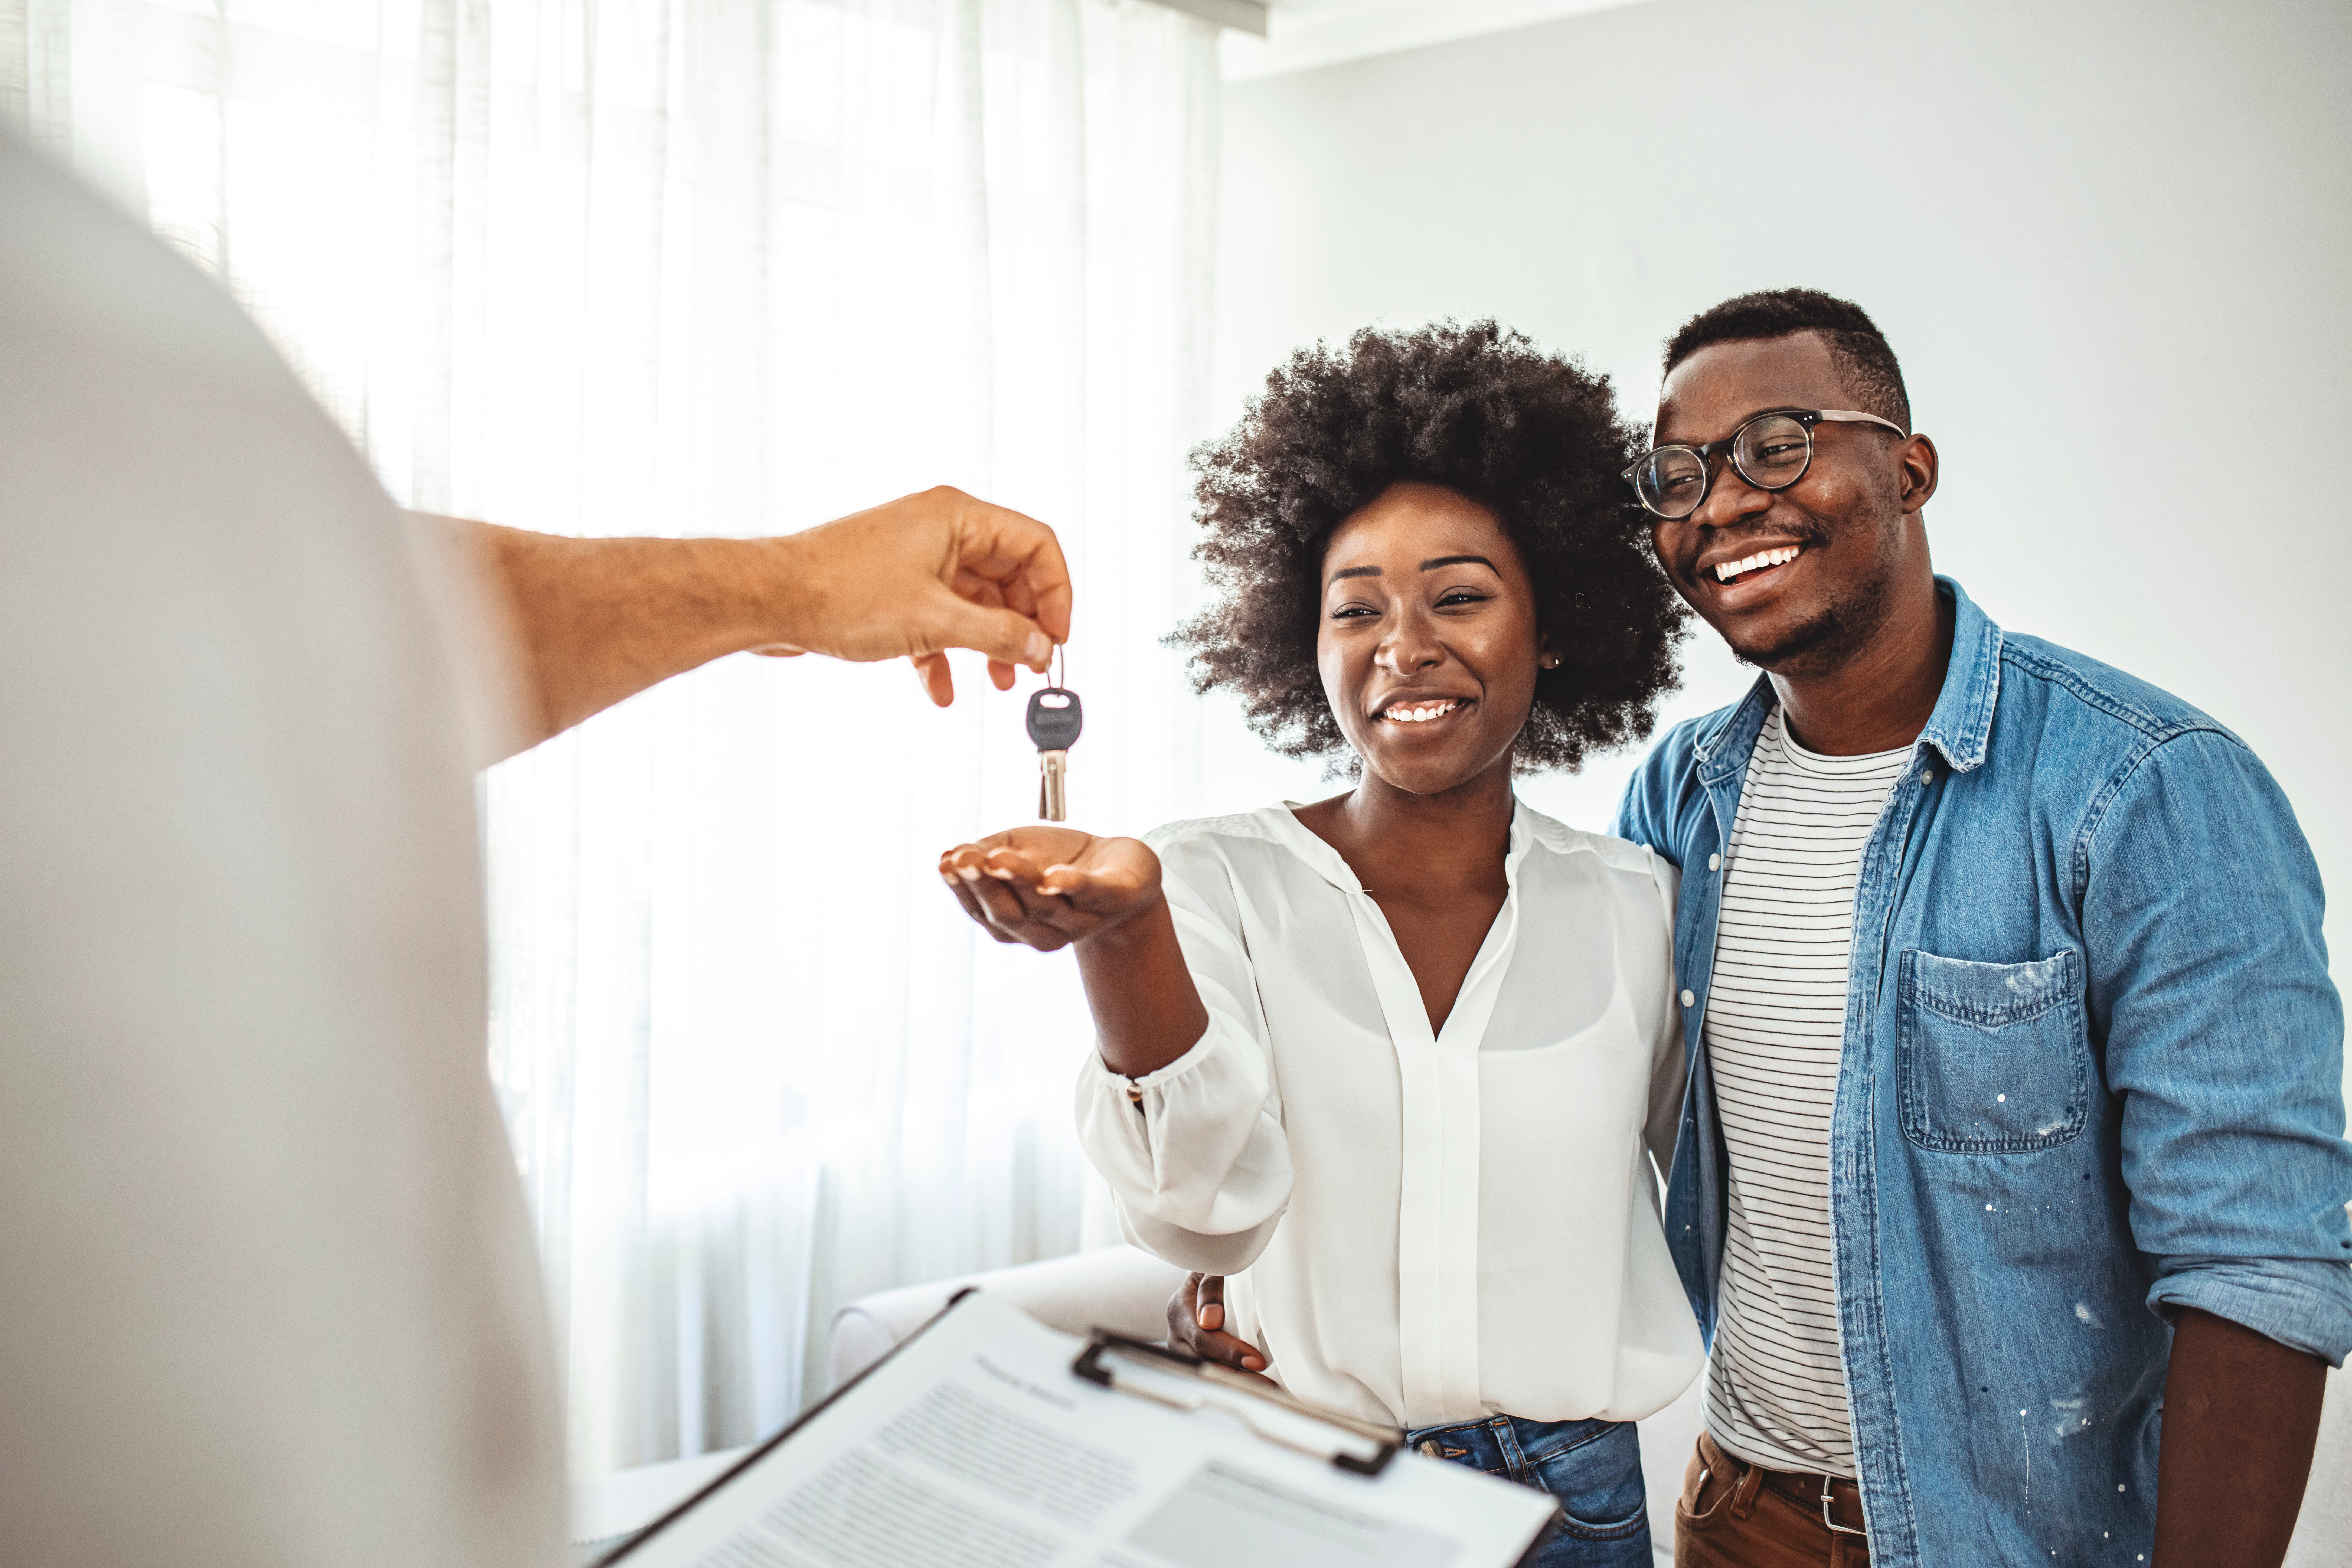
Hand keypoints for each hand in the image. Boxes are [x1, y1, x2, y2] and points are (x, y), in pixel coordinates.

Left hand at [751, 486, 1072, 705]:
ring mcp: (915, 558)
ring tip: (999, 683)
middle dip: (1023, 624)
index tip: (1057, 638)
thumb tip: (1041, 648)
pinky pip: (937, 618)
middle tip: (1032, 666)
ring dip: (988, 645)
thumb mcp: (935, 620)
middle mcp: (940, 530)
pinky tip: (942, 689)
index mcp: (957, 516)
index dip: (1056, 592)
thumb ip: (998, 635)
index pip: (1035, 544)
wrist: (768, 600)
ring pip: (973, 601)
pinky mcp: (893, 588)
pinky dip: (945, 653)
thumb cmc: (840, 593)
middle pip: (1008, 575)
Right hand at [938, 828, 1161, 951]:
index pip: (983, 911)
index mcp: (1017, 922)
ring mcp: (1081, 919)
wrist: (1124, 866)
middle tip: (964, 860)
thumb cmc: (1062, 860)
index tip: (946, 863)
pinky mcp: (1114, 899)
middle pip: (1010, 915)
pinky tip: (1052, 878)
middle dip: (985, 886)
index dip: (963, 889)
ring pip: (1045, 906)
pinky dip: (1070, 886)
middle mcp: (1046, 930)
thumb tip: (950, 857)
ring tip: (997, 858)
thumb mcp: (1017, 849)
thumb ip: (985, 855)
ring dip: (1019, 881)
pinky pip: (1090, 895)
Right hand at [1166, 1274, 1271, 1385]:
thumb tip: (1210, 1320)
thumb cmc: (1213, 1268)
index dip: (1229, 1352)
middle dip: (1237, 1375)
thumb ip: (1211, 1285)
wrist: (1206, 1278)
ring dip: (1238, 1381)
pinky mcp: (1197, 1357)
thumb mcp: (1212, 1267)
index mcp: (1179, 1311)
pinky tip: (1258, 1383)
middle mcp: (1177, 1335)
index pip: (1203, 1339)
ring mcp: (1185, 1349)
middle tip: (1268, 1386)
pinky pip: (1215, 1370)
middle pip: (1204, 1362)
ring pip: (1209, 1371)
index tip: (1258, 1362)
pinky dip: (1236, 1377)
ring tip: (1268, 1388)